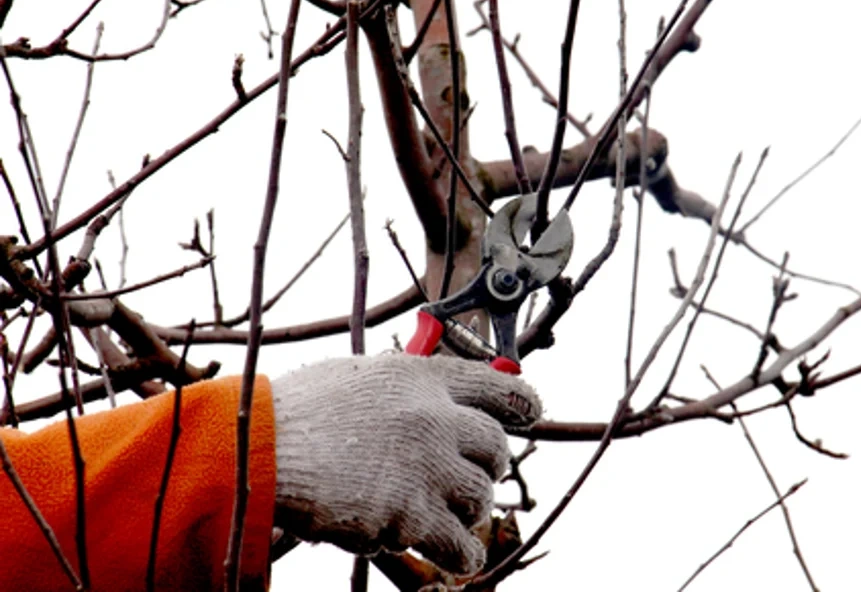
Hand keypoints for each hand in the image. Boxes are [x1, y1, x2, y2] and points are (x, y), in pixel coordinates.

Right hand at [271, 353, 540, 573]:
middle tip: (471, 474)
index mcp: (421, 378)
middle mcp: (434, 417)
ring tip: (448, 513)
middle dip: (489, 464)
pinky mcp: (412, 515)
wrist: (261, 453)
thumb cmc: (298, 413)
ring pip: (481, 495)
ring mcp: (427, 467)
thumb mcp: (358, 378)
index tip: (529, 414)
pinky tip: (457, 552)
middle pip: (496, 446)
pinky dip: (462, 551)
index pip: (496, 386)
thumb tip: (433, 398)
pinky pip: (461, 542)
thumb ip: (402, 388)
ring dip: (469, 508)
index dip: (521, 403)